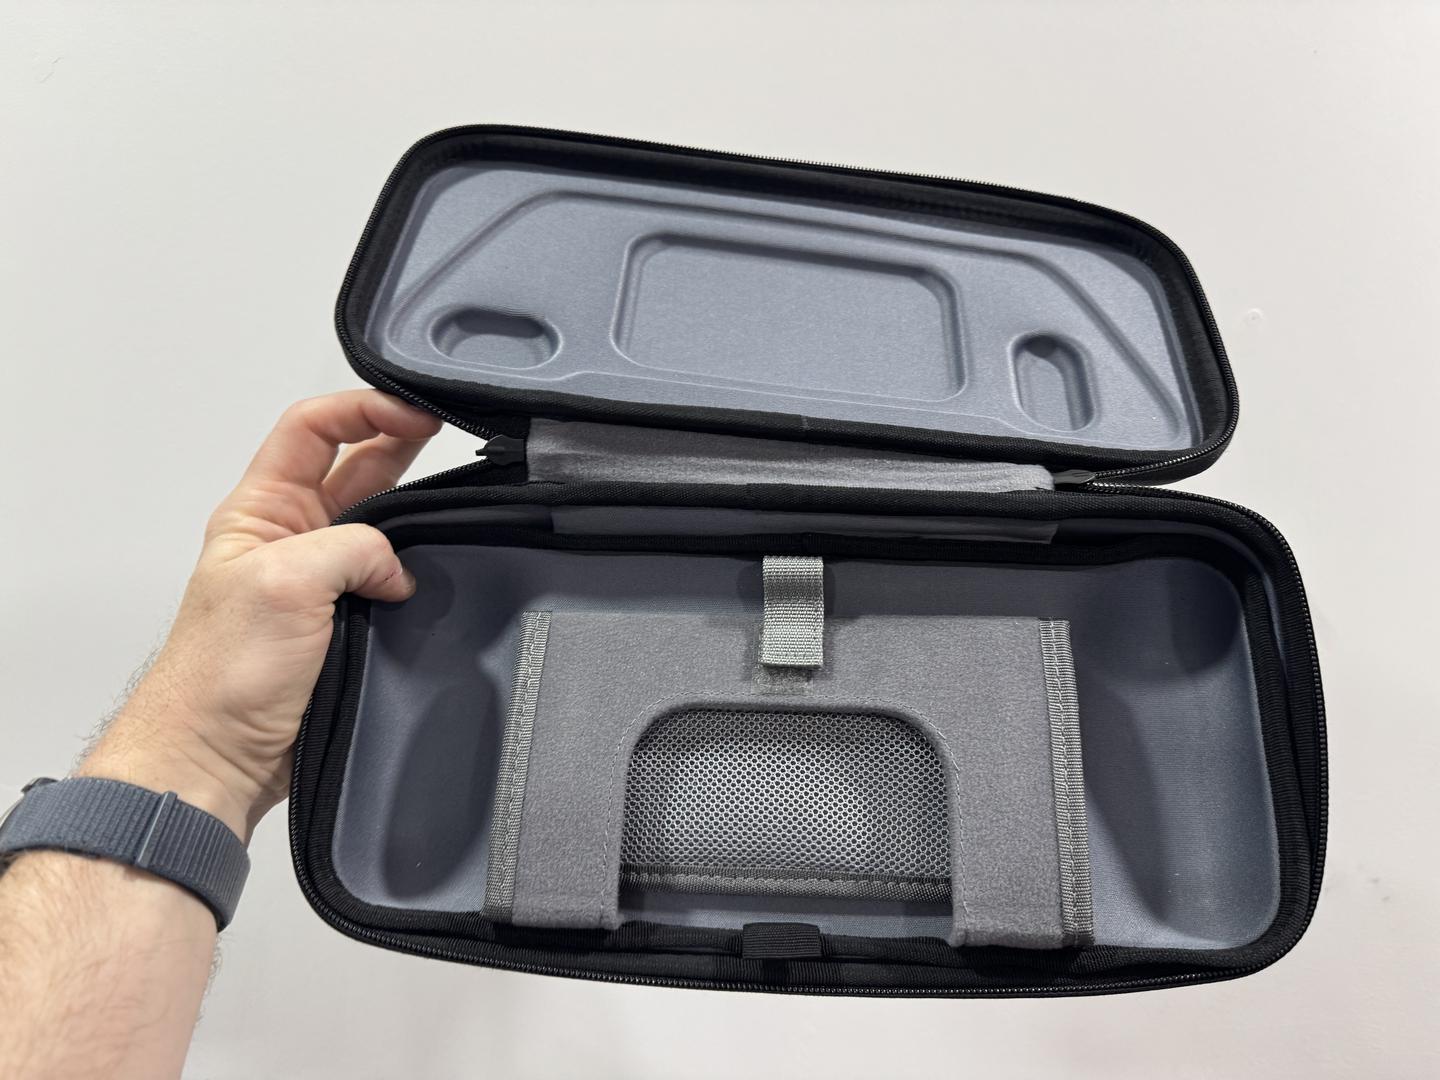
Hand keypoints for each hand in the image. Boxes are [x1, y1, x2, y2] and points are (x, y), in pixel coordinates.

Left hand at [78, 391, 441, 838]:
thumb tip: (397, 570)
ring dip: (412, 504)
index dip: (363, 410)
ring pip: (376, 521)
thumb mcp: (284, 583)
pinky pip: (386, 578)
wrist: (217, 757)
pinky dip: (414, 568)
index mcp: (260, 510)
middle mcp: (291, 538)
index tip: (415, 413)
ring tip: (452, 488)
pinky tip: (437, 567)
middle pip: (352, 465)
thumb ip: (351, 549)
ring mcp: (318, 581)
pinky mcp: (343, 623)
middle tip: (445, 432)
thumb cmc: (221, 676)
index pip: (311, 429)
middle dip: (398, 440)